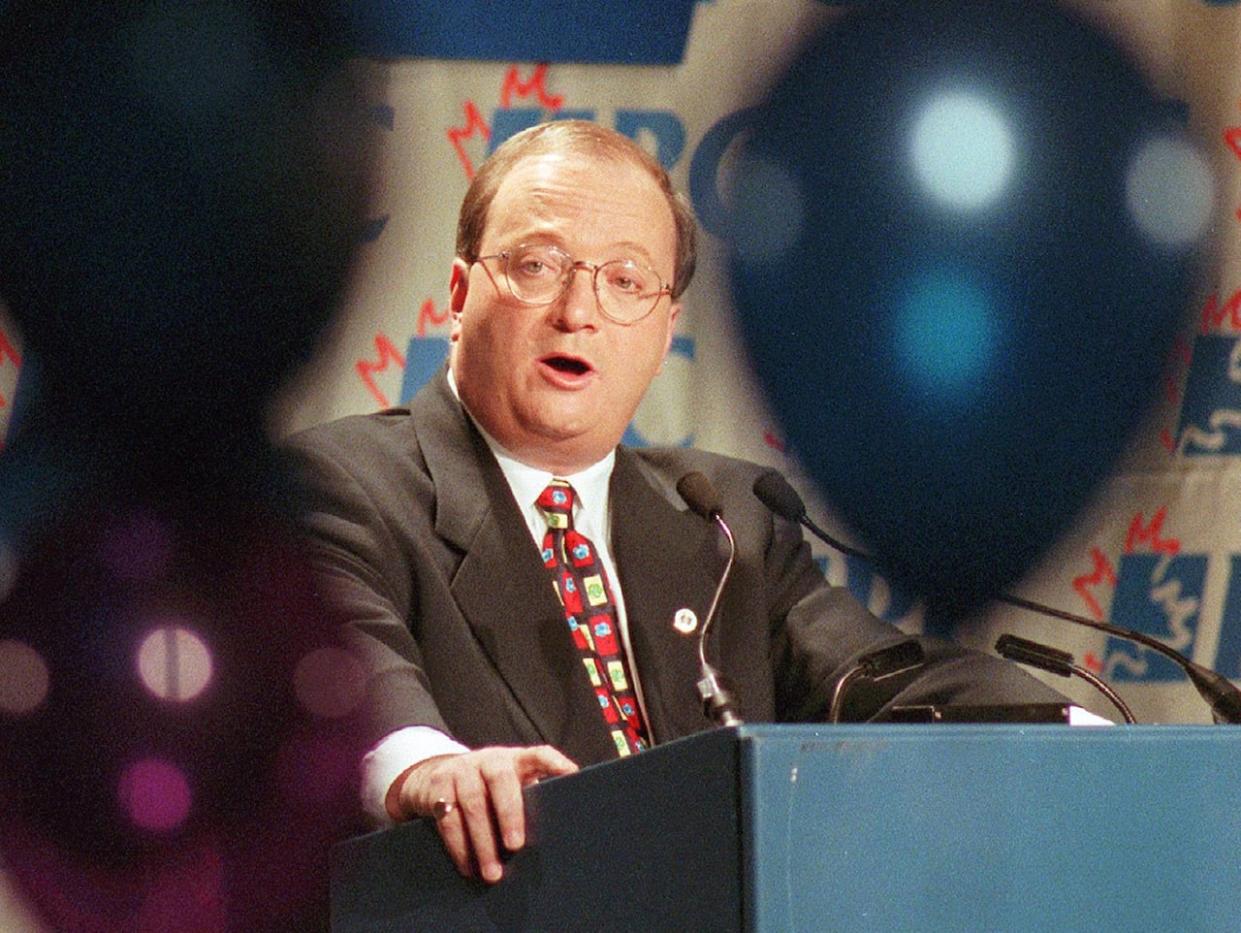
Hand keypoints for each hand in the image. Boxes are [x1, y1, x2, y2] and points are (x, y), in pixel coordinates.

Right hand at [387, 745, 577, 882]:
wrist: (436, 776)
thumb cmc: (486, 789)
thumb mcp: (508, 785)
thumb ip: (528, 798)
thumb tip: (557, 832)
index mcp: (514, 759)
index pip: (538, 754)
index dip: (554, 762)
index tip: (571, 774)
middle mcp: (489, 760)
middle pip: (501, 781)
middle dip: (509, 814)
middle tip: (515, 846)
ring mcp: (461, 771)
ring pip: (472, 804)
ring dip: (482, 842)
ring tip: (492, 873)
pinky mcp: (437, 787)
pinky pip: (448, 819)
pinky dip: (458, 846)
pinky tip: (468, 866)